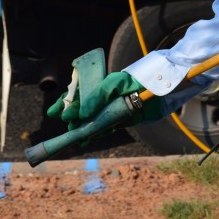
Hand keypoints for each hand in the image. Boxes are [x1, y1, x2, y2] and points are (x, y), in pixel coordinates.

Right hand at [47, 71, 162, 128]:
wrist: (161, 89)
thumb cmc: (136, 80)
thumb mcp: (115, 82)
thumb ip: (98, 96)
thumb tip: (83, 114)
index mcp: (98, 85)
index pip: (76, 94)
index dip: (65, 103)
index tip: (57, 113)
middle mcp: (103, 98)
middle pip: (82, 109)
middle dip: (72, 119)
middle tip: (68, 126)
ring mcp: (111, 108)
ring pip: (92, 121)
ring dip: (83, 130)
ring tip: (78, 139)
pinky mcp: (122, 119)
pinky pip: (106, 127)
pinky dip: (98, 133)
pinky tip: (91, 138)